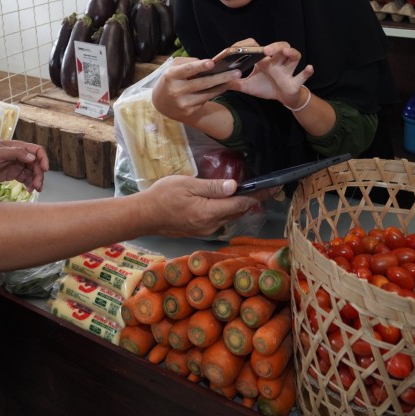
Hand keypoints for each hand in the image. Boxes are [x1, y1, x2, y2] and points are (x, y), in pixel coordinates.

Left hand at [0, 140, 47, 191]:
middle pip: (35, 164)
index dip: (43, 158)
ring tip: (35, 189)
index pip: (36, 150)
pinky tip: (29, 190)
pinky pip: (25, 179)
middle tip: (38, 185)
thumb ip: (16, 153)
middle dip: (39, 174)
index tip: (45, 169)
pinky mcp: (13, 174)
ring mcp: (16, 165)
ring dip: (36, 180)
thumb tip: (32, 158)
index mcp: (17, 147)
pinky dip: (29, 184)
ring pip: (32, 172)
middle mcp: (19, 155)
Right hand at [139, 175, 261, 237]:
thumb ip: (212, 187)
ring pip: (229, 216)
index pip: (240, 204)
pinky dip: (227, 210)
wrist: (143, 216)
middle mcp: (211, 225)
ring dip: (239, 205)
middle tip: (263, 188)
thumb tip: (234, 186)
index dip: (257, 196)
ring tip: (248, 192)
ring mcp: (205, 230)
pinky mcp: (199, 230)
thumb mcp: (188, 185)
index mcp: (209, 212)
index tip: (271, 188)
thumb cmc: (163, 196)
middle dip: (251, 200)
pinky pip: (220, 219)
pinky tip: (226, 201)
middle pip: (237, 211)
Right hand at [149, 55, 235, 121]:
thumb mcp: (173, 68)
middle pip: (203, 83)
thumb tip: (207, 63)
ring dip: (222, 86)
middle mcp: (176, 90)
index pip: (187, 70)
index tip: (212, 63)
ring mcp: (183, 103)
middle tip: (237, 72)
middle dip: (221, 77)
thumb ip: (187, 62)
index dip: (199, 66)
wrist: (161, 103)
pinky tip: (222, 86)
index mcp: (170, 76)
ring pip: (207, 93)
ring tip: (233, 78)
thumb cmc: (170, 79)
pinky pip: (205, 100)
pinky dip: (214, 92)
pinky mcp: (189, 111)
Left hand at [236, 42, 314, 107]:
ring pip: (294, 56)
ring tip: (286, 52)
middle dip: (274, 46)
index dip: (248, 44)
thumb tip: (218, 81)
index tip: (237, 48)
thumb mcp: (247, 86)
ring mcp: (288, 70)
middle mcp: (277, 62)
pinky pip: (303, 75)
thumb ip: (234, 82)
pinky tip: (309, 67)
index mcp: (265, 60)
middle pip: (280, 47)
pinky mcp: (295, 81)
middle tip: (267, 50)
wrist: (283, 98)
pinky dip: (307, 72)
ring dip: (291, 53)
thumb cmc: (267, 87)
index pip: (258, 46)